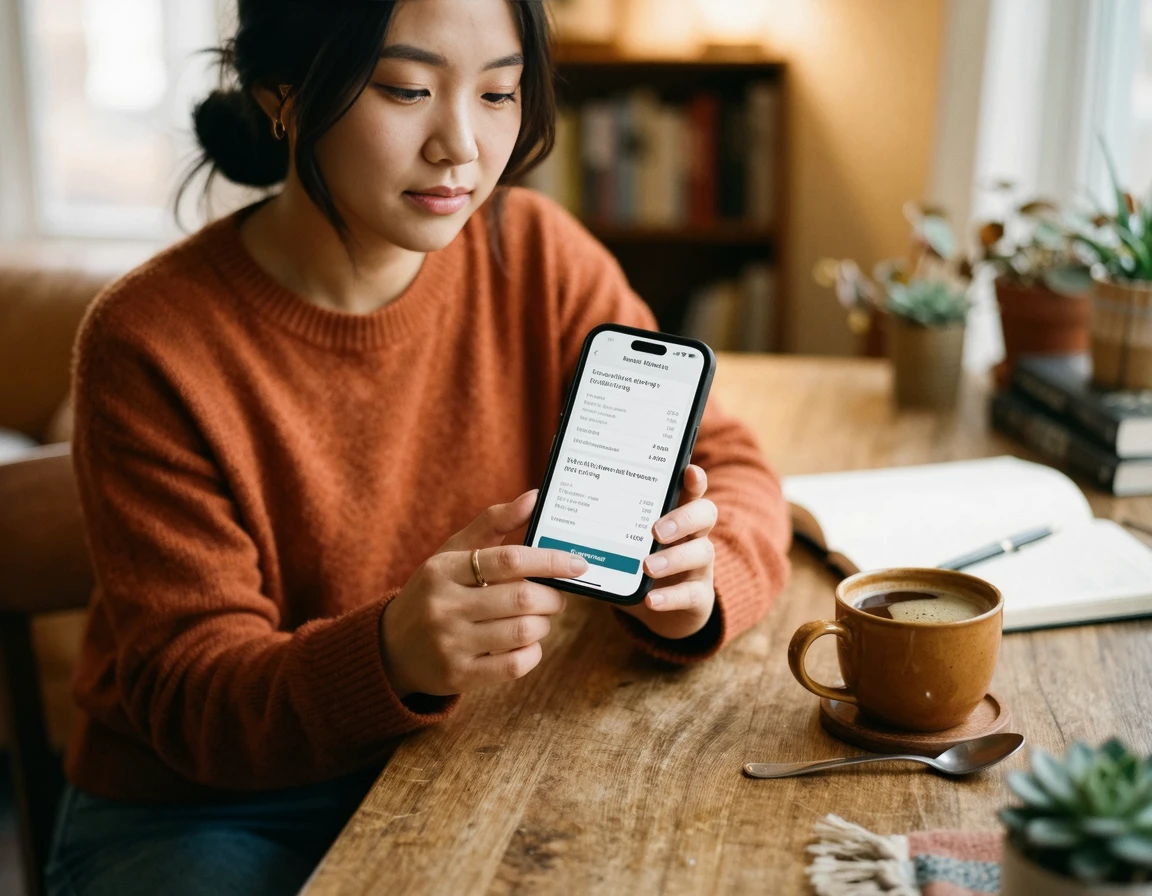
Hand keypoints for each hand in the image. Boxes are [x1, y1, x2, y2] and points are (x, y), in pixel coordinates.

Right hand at [379, 490, 586, 697]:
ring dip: (544, 623)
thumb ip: (493, 523)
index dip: (550, 560)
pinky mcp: (458, 675)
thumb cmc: (434, 591)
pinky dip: (532, 652)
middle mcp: (444, 606)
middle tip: (555, 595)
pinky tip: (527, 643)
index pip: (509, 559)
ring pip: (523, 631)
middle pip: (522, 597)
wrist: (391, 648)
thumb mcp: (452, 553)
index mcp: (444, 569)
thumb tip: (534, 497)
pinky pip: (514, 665)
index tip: (577, 563)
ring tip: (539, 617)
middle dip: (552, 596)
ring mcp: (450, 643)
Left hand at [618, 464, 716, 639]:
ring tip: (647, 567)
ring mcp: (700, 565)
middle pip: (705, 514)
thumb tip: (555, 501)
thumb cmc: (636, 564)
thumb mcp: (623, 542)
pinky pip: (693, 594)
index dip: (694, 479)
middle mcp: (694, 535)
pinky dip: (672, 596)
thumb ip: (604, 524)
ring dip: (674, 558)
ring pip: (703, 552)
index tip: (688, 471)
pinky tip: (652, 599)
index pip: (692, 489)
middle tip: (656, 530)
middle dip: (683, 518)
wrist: (658, 606)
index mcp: (676, 514)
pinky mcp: (699, 595)